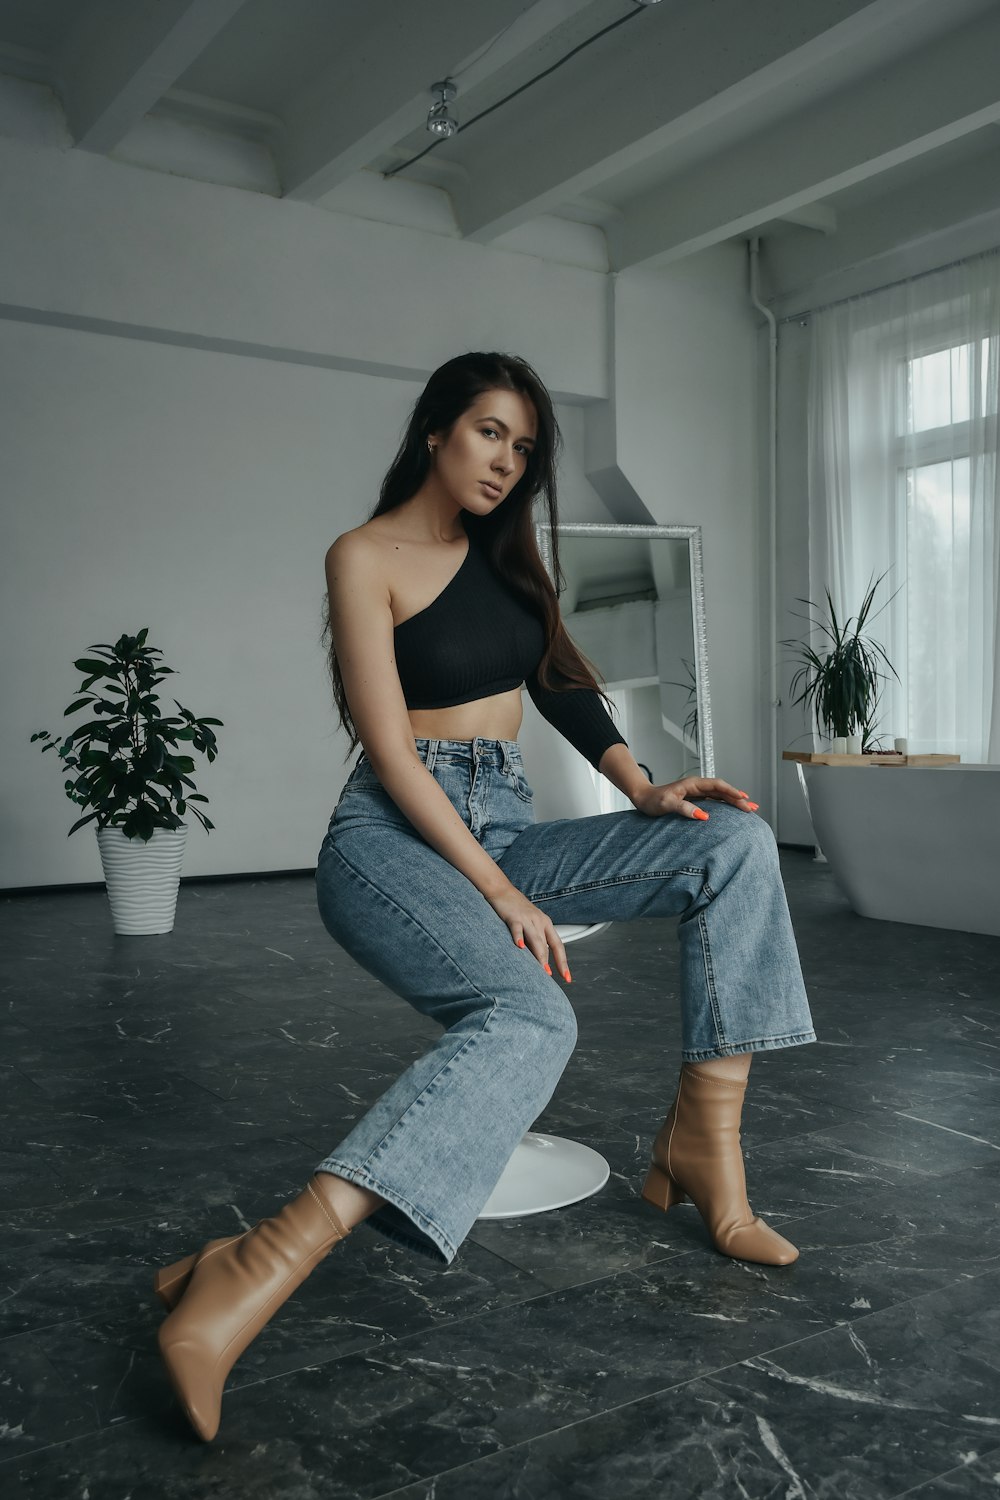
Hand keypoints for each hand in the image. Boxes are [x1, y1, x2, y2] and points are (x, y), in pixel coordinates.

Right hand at [487, 885, 570, 981]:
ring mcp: (527, 918)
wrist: (502, 890)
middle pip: (546, 945)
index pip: (558, 946)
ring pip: (535, 939)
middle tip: (547, 977)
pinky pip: (517, 928)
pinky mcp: (514, 916)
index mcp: (546, 924)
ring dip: (539, 956)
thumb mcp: (531, 924)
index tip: (566, 977)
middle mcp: (539, 921)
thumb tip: (540, 962)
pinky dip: (519, 937)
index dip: (563, 962)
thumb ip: (535, 941)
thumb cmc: (517, 910)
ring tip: (541, 969)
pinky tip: (519, 946)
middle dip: (548, 962)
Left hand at [629, 776, 758, 820]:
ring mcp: (697, 793)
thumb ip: (684, 809)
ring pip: (720, 795)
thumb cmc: (653, 801)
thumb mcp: (667, 805)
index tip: (744, 799)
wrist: (643, 798)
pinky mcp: (695, 800)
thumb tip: (704, 816)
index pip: (717, 785)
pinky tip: (732, 810)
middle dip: (738, 798)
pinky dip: (725, 805)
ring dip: (734, 801)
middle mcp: (697, 786)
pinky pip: (714, 801)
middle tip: (753, 808)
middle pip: (722, 790)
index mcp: (693, 784)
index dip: (731, 791)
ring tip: (749, 808)